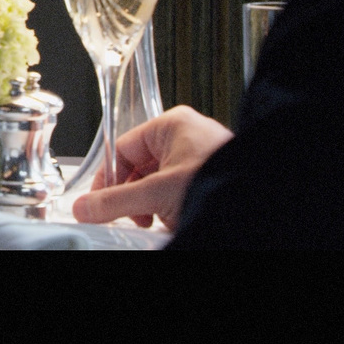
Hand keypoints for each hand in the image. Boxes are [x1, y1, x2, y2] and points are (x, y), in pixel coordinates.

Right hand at [71, 105, 232, 230]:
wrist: (259, 206)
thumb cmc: (219, 182)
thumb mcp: (156, 194)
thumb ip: (114, 202)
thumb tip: (84, 207)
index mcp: (171, 124)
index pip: (122, 148)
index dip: (109, 178)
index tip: (100, 202)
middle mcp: (187, 136)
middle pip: (139, 167)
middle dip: (134, 196)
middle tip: (134, 216)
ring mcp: (201, 156)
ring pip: (158, 181)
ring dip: (153, 204)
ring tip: (159, 220)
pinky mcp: (211, 176)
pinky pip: (179, 190)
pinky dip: (172, 206)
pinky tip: (176, 219)